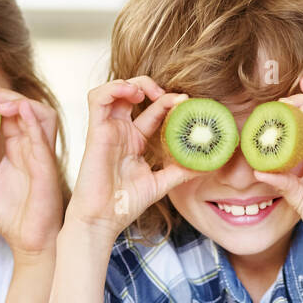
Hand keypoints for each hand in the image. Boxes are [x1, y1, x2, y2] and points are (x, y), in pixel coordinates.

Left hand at [0, 80, 62, 260]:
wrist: (27, 242)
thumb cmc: (11, 216)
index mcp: (18, 148)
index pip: (8, 112)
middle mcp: (32, 147)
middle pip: (23, 106)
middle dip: (2, 93)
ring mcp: (42, 155)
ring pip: (38, 114)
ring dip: (18, 102)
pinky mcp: (47, 168)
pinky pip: (42, 138)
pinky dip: (31, 121)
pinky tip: (17, 110)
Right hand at [67, 78, 193, 237]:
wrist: (103, 220)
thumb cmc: (124, 205)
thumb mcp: (160, 184)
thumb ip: (180, 171)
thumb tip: (207, 165)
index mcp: (135, 140)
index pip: (154, 111)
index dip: (169, 102)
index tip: (187, 104)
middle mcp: (121, 131)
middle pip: (134, 93)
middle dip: (153, 86)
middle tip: (171, 97)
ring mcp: (108, 129)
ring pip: (115, 89)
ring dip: (134, 83)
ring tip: (150, 92)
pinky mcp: (95, 130)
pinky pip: (98, 98)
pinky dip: (114, 88)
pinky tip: (132, 94)